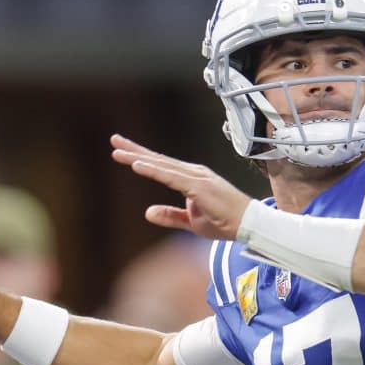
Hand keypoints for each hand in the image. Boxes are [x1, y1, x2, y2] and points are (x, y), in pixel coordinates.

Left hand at [110, 134, 252, 240]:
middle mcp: (193, 173)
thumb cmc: (225, 222)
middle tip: (114, 139)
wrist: (250, 225)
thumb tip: (147, 212)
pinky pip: (171, 177)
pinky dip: (153, 170)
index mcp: (191, 179)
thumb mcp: (191, 222)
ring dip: (138, 157)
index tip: (122, 151)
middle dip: (135, 150)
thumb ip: (170, 216)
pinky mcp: (199, 186)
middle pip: (158, 160)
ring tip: (118, 151)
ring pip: (161, 165)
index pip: (162, 166)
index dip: (141, 158)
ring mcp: (197, 178)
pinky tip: (137, 165)